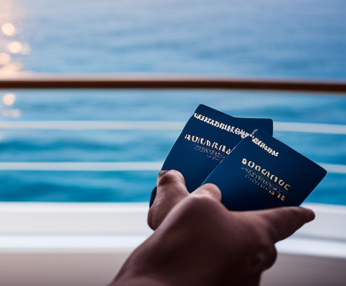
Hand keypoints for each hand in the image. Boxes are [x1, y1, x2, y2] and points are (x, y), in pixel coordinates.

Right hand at [111, 170, 314, 285]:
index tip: (307, 212)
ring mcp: (242, 281)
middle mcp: (256, 261)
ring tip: (201, 235)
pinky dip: (214, 262)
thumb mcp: (193, 203)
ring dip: (228, 246)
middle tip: (232, 215)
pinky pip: (226, 272)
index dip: (297, 212)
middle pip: (261, 240)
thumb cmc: (184, 241)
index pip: (286, 219)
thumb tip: (209, 191)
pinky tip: (192, 255)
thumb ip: (206, 192)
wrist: (160, 284)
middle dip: (248, 228)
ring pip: (241, 258)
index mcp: (257, 234)